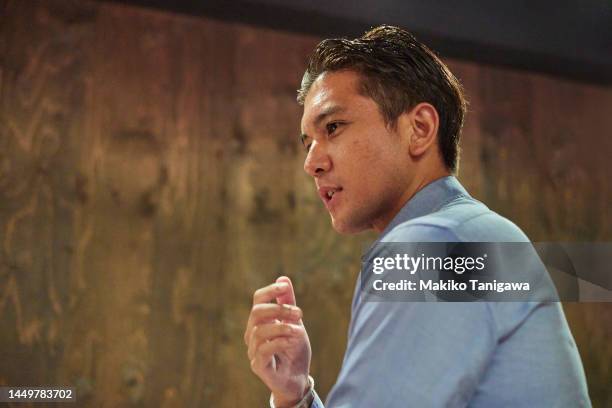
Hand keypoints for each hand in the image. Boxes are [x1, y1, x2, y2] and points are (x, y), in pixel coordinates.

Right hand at [245, 276, 311, 405]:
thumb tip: (283, 278)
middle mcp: (252, 333)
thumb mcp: (295, 323)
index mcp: (260, 321)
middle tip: (299, 314)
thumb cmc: (294, 350)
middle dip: (280, 309)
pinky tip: (292, 342)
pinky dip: (280, 342)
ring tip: (298, 331)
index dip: (270, 290)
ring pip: (260, 331)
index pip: (257, 299)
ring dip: (282, 327)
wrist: (298, 378)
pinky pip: (263, 350)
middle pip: (257, 312)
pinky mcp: (258, 366)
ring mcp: (253, 350)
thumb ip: (288, 303)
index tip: (285, 287)